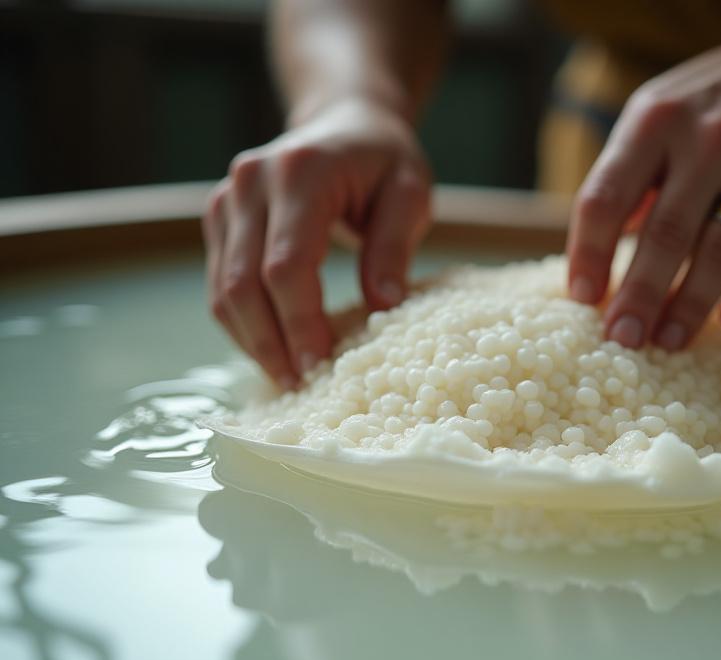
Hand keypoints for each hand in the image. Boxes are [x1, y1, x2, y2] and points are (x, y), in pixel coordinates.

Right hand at [203, 98, 431, 388]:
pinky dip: (244, 324)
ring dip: (252, 341)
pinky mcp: (219, 220)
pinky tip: (274, 350)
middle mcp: (251, 183)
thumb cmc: (383, 160)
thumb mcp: (410, 193)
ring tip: (288, 379)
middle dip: (270, 343)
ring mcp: (227, 201)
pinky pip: (220, 285)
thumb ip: (394, 246)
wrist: (345, 121)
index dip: (300, 322)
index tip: (320, 365)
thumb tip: (382, 306)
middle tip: (301, 386)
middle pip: (243, 283)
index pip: (287, 265)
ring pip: (223, 290)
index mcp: (299, 172)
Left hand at [567, 28, 720, 348]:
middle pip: (666, 234)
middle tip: (622, 339)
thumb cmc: (711, 106)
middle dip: (640, 295)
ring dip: (692, 305)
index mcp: (657, 120)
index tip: (582, 300)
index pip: (608, 197)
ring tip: (668, 341)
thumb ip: (627, 181)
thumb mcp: (657, 117)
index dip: (589, 254)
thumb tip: (594, 264)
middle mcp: (712, 139)